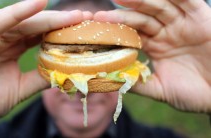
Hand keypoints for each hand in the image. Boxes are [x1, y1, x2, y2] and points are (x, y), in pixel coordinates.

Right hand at [0, 0, 91, 122]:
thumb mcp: (18, 90)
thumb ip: (38, 79)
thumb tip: (64, 73)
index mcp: (14, 50)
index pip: (43, 37)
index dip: (63, 34)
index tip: (85, 32)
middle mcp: (6, 39)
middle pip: (39, 26)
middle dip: (64, 22)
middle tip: (87, 17)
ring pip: (25, 21)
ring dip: (51, 17)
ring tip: (75, 14)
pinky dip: (18, 11)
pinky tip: (39, 3)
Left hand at [94, 0, 210, 112]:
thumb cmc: (195, 93)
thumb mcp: (161, 89)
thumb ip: (139, 84)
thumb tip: (114, 81)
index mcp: (156, 47)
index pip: (133, 34)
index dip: (116, 32)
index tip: (98, 32)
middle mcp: (167, 33)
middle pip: (142, 18)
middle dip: (123, 16)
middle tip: (101, 15)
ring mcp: (182, 24)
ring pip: (160, 7)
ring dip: (140, 1)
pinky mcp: (201, 18)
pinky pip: (188, 2)